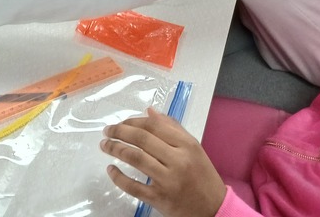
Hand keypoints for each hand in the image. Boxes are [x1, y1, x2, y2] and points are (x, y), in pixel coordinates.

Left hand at [102, 108, 226, 216]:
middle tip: (107, 131)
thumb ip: (172, 128)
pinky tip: (111, 170)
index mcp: (187, 145)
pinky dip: (119, 177)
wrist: (213, 208)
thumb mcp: (193, 148)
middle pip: (142, 139)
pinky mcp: (160, 199)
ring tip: (105, 145)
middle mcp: (178, 160)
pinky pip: (134, 187)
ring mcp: (168, 181)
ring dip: (116, 149)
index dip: (133, 121)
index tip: (121, 122)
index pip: (154, 125)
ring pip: (136, 159)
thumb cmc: (202, 175)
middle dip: (120, 132)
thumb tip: (149, 111)